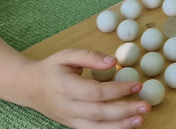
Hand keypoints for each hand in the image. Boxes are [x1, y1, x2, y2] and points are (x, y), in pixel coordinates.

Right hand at [22, 49, 150, 128]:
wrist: (29, 88)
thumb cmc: (51, 69)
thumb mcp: (67, 55)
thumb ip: (90, 56)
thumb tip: (114, 61)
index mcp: (65, 86)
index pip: (95, 92)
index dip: (117, 90)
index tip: (137, 84)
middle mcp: (67, 106)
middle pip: (99, 112)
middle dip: (125, 110)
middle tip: (146, 105)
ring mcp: (69, 119)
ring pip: (97, 127)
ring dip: (121, 125)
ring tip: (141, 119)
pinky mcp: (73, 125)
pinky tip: (127, 125)